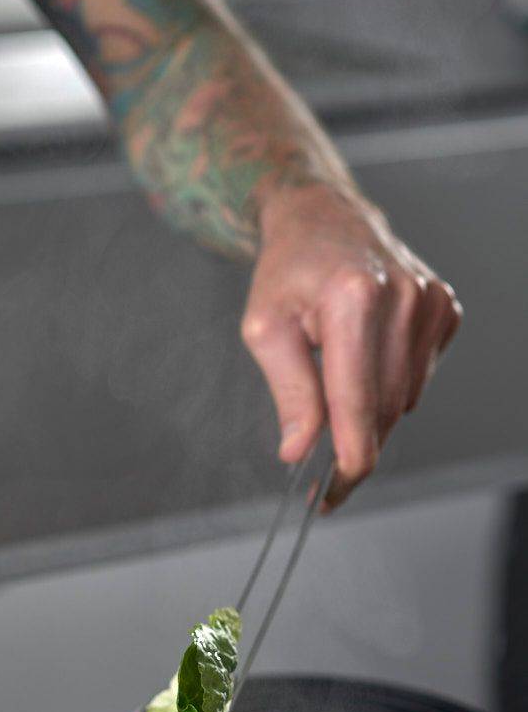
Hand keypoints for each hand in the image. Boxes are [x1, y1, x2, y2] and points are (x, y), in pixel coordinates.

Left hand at [241, 184, 460, 506]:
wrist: (323, 218)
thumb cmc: (288, 272)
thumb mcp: (265, 328)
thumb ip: (288, 391)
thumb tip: (299, 449)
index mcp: (355, 298)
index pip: (357, 398)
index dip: (349, 455)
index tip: (332, 493)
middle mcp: (404, 298)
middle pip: (384, 407)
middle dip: (354, 447)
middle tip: (323, 480)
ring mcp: (431, 302)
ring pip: (404, 398)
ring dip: (370, 419)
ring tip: (335, 403)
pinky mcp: (445, 309)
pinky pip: (418, 377)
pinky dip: (390, 388)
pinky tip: (365, 362)